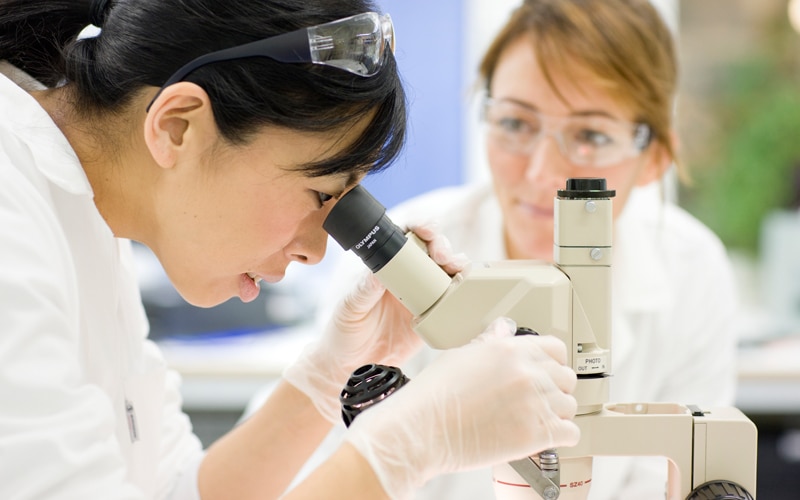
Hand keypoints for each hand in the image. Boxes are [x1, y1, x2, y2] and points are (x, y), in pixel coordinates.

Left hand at [283, 223, 467, 423]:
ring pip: (447, 271)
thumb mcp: (350, 308)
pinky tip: (465, 290)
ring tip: (457, 269)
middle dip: (443, 245)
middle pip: (432, 250)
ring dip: (457, 264)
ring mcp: (422, 295)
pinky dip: (462, 291)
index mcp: (385, 266)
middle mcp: (406, 276)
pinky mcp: (432, 316)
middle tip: (443, 255)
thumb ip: (363, 291)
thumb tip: (378, 274)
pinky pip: (451, 300)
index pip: (405, 238)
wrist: (352, 363)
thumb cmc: (344, 330)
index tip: (427, 230)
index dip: (420, 228)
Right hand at [343, 317, 579, 498]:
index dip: (551, 362)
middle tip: (538, 400)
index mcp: (509, 349)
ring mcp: (534, 402)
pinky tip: (545, 436)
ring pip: (571, 405)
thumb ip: (488, 341)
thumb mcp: (460, 355)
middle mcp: (527, 372)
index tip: (546, 372)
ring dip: (558, 413)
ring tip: (538, 420)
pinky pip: (571, 433)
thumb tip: (503, 329)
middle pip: (566, 377)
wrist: (422, 431)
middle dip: (555, 388)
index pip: (555, 348)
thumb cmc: (433, 397)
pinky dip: (561, 436)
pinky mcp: (536, 434)